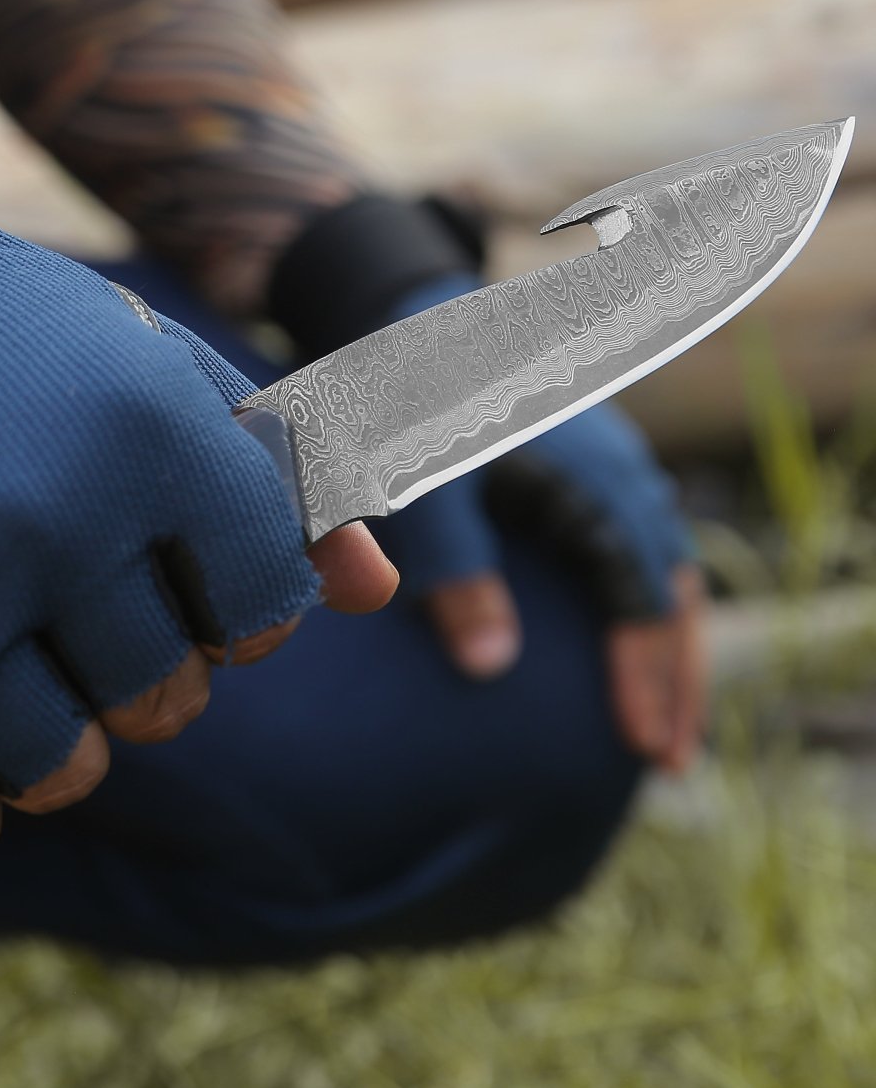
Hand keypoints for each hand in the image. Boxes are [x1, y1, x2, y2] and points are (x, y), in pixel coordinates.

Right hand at [0, 213, 397, 875]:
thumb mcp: (149, 371)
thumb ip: (270, 478)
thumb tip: (378, 591)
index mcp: (149, 429)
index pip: (268, 602)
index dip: (243, 606)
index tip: (194, 584)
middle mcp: (54, 516)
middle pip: (168, 696)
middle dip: (146, 672)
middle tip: (82, 616)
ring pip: (62, 768)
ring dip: (56, 744)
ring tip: (10, 671)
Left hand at [379, 404, 705, 773]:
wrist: (415, 325)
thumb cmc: (412, 410)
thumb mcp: (425, 490)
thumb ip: (456, 567)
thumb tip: (491, 666)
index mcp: (591, 480)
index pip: (638, 593)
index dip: (645, 673)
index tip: (640, 745)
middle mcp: (621, 474)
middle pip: (671, 590)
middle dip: (675, 678)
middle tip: (668, 762)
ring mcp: (614, 469)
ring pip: (663, 571)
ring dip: (667, 648)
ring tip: (661, 725)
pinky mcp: (592, 473)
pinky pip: (638, 549)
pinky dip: (641, 606)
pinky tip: (627, 646)